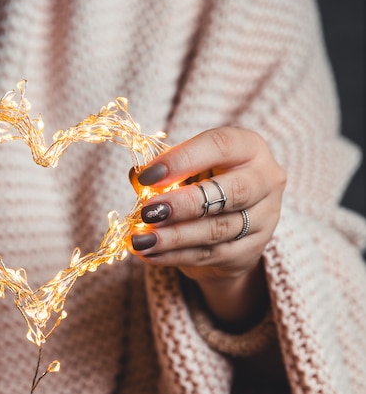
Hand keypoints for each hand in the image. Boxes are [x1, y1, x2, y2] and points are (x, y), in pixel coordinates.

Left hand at [128, 126, 285, 328]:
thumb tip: (137, 177)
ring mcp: (264, 218)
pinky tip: (149, 254)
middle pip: (231, 192)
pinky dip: (175, 256)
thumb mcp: (187, 168)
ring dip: (174, 237)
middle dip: (184, 204)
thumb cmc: (203, 180)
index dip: (181, 160)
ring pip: (218, 229)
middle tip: (148, 212)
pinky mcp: (252, 250)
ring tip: (141, 240)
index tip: (147, 176)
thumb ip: (164, 171)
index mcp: (248, 146)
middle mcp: (266, 179)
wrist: (231, 220)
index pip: (219, 146)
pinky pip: (211, 255)